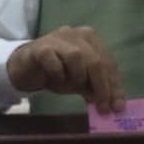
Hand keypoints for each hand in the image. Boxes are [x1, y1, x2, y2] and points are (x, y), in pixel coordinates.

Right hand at [6, 26, 125, 113]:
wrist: (26, 67)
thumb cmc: (58, 72)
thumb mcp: (80, 82)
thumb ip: (95, 89)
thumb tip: (112, 105)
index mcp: (91, 39)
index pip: (109, 64)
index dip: (115, 86)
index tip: (118, 107)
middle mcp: (77, 34)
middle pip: (96, 61)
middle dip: (102, 87)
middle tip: (102, 108)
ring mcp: (58, 38)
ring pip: (76, 58)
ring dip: (77, 78)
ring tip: (70, 87)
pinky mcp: (41, 47)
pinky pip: (54, 62)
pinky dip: (58, 75)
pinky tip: (55, 80)